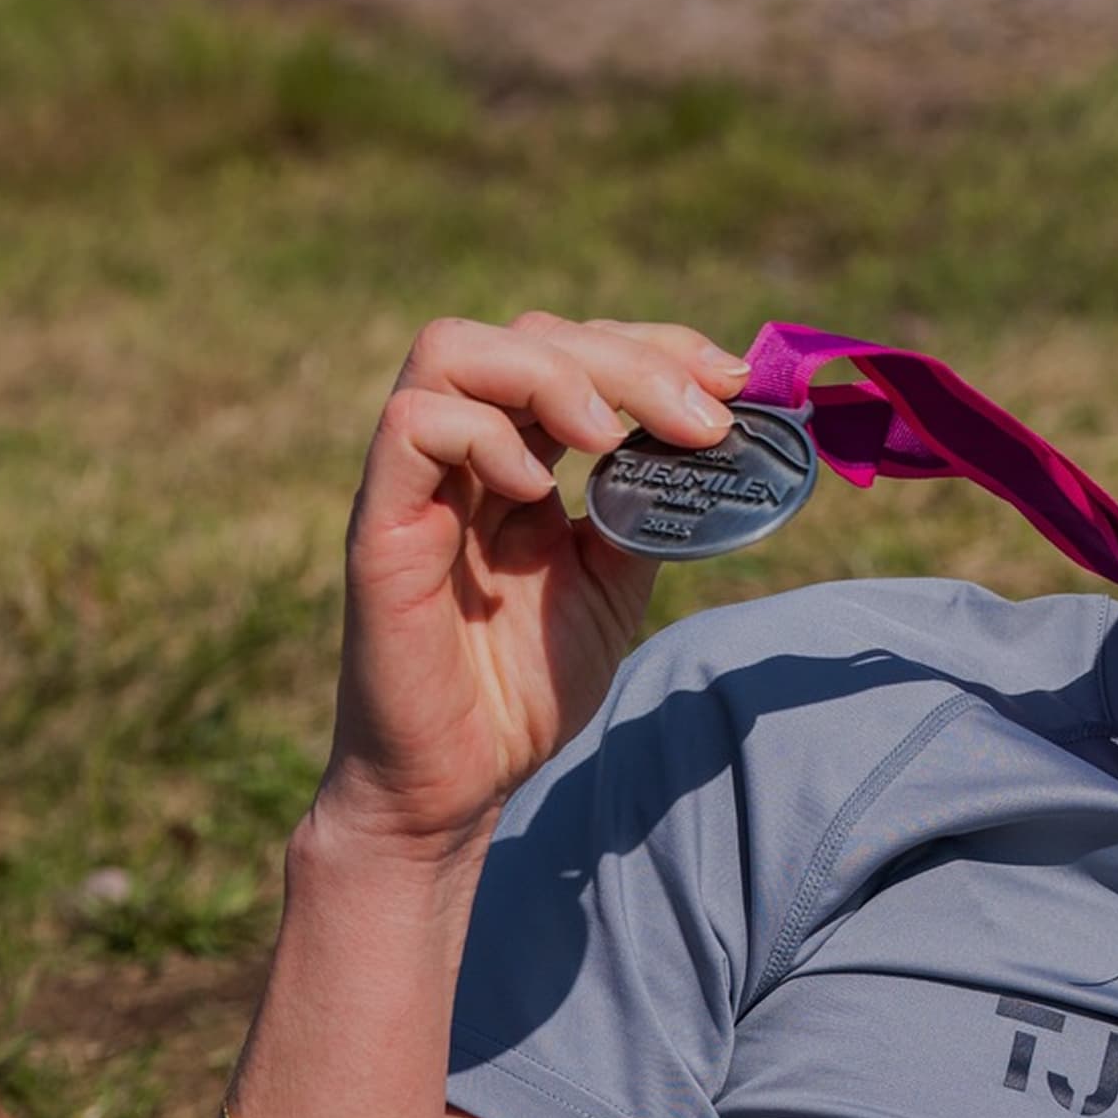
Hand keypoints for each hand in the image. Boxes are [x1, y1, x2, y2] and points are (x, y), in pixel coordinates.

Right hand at [315, 312, 750, 857]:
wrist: (458, 782)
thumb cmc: (523, 689)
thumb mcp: (614, 586)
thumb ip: (649, 514)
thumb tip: (716, 451)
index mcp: (518, 458)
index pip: (575, 350)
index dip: (655, 347)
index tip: (735, 381)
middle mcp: (462, 455)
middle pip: (529, 335)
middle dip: (630, 360)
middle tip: (704, 416)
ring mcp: (415, 484)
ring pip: (453, 350)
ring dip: (554, 375)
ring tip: (612, 439)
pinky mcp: (382, 529)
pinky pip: (413, 428)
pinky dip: (486, 438)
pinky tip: (539, 495)